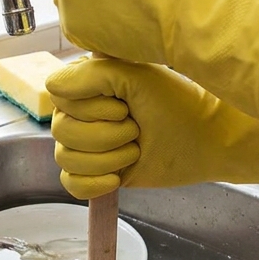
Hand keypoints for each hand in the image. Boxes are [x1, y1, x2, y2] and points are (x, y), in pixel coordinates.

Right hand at [47, 57, 258, 199]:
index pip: (60, 99)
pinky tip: (117, 177)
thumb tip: (52, 87)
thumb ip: (91, 75)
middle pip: (62, 132)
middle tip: (136, 128)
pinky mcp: (96, 173)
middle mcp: (81, 113)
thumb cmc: (177, 103)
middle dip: (106, 135)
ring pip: (66, 159)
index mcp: (87, 85)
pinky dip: (93, 184)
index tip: (125, 104)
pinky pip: (70, 184)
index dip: (93, 107)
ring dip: (107, 158)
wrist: (206, 139)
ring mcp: (87, 145)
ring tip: (135, 148)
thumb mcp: (137, 77)